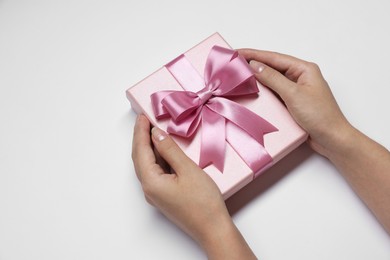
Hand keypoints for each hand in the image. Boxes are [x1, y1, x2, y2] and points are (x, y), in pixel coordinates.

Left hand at [132, 115, 255, 258]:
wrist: (213, 229)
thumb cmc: (203, 202)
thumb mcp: (187, 170)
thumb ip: (170, 150)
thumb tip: (156, 134)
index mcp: (151, 182)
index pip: (140, 150)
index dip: (140, 131)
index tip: (142, 115)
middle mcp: (149, 189)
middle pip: (140, 158)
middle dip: (141, 137)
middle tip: (145, 119)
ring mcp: (156, 194)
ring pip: (147, 165)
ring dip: (149, 147)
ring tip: (152, 130)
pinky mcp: (164, 196)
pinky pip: (156, 172)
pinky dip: (157, 158)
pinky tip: (163, 150)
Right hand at [238, 49, 389, 233]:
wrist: (332, 139)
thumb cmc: (319, 115)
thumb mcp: (293, 94)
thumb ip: (273, 78)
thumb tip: (254, 65)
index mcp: (304, 69)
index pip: (274, 58)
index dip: (254, 54)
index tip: (237, 52)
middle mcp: (300, 77)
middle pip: (272, 67)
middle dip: (253, 64)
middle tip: (233, 63)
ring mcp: (296, 90)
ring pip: (272, 80)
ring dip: (257, 78)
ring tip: (238, 75)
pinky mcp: (293, 103)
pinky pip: (275, 93)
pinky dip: (263, 91)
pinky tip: (252, 92)